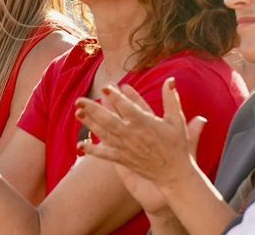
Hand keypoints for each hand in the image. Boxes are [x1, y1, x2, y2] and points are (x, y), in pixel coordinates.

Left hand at [76, 78, 204, 190]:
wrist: (174, 175)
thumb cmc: (176, 146)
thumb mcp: (177, 121)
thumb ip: (171, 100)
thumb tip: (170, 79)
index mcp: (146, 124)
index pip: (128, 108)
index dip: (116, 98)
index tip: (104, 87)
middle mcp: (133, 136)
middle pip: (109, 121)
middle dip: (93, 110)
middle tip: (79, 100)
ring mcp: (126, 148)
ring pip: (105, 134)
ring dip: (90, 124)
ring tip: (77, 113)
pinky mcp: (123, 159)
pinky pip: (105, 154)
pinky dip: (93, 150)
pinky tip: (80, 146)